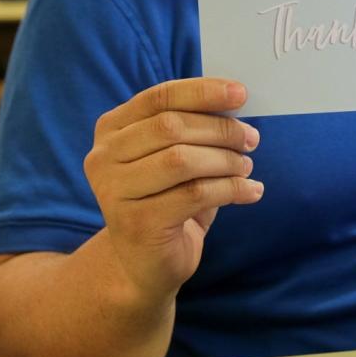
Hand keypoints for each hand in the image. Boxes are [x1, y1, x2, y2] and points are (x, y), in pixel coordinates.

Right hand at [84, 77, 262, 305]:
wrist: (143, 264)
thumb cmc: (166, 199)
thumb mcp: (174, 156)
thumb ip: (191, 127)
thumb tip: (233, 100)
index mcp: (112, 129)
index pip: (159, 97)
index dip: (202, 92)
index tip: (241, 94)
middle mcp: (104, 157)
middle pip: (171, 127)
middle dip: (220, 130)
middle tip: (250, 139)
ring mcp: (115, 192)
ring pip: (181, 160)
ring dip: (226, 160)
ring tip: (247, 167)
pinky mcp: (136, 223)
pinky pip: (194, 195)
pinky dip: (231, 189)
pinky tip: (251, 191)